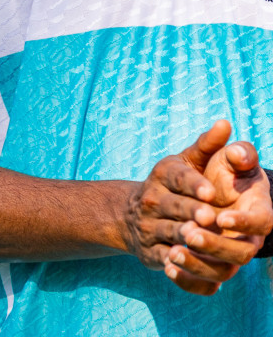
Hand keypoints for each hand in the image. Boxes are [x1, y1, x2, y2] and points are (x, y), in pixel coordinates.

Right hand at [123, 121, 237, 295]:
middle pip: (174, 206)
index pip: (178, 176)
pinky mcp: (150, 251)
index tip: (211, 192)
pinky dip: (173, 264)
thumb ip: (208, 145)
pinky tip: (181, 264)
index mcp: (163, 175)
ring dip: (182, 237)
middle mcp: (152, 199)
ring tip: (196, 239)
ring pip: (169, 232)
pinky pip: (163, 259)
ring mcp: (150, 226)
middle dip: (191, 212)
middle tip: (210, 217)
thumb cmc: (172, 184)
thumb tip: (226, 123)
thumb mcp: (187, 161)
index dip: (194, 185)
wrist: (131, 214)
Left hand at [164, 137, 272, 285]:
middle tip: (188, 232)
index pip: (262, 222)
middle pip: (241, 253)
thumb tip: (233, 144)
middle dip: (215, 245)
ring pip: (222, 272)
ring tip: (172, 251)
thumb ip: (233, 152)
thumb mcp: (222, 157)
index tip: (220, 217)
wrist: (193, 192)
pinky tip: (167, 268)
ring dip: (198, 265)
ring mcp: (227, 255)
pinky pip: (204, 285)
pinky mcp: (209, 267)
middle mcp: (245, 237)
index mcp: (256, 210)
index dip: (244, 222)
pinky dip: (188, 281)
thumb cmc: (216, 172)